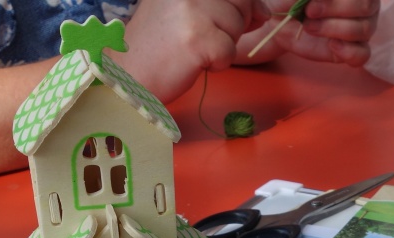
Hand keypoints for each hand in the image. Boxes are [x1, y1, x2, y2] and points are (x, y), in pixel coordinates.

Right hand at [112, 0, 255, 101]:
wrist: (130, 75)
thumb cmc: (160, 45)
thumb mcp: (186, 10)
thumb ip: (221, 3)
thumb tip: (263, 9)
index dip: (241, 5)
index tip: (228, 20)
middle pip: (241, 3)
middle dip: (233, 26)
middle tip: (204, 38)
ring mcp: (194, 10)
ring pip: (237, 27)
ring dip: (223, 45)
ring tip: (195, 49)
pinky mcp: (198, 38)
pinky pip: (229, 51)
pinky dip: (218, 63)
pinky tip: (195, 61)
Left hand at [239, 0, 379, 65]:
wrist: (281, 20)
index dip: (336, 0)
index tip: (310, 3)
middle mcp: (364, 4)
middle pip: (365, 6)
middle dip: (334, 9)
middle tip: (309, 13)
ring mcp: (361, 27)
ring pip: (363, 29)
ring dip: (333, 28)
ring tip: (309, 28)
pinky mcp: (353, 50)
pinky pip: (362, 55)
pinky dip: (348, 52)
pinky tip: (331, 46)